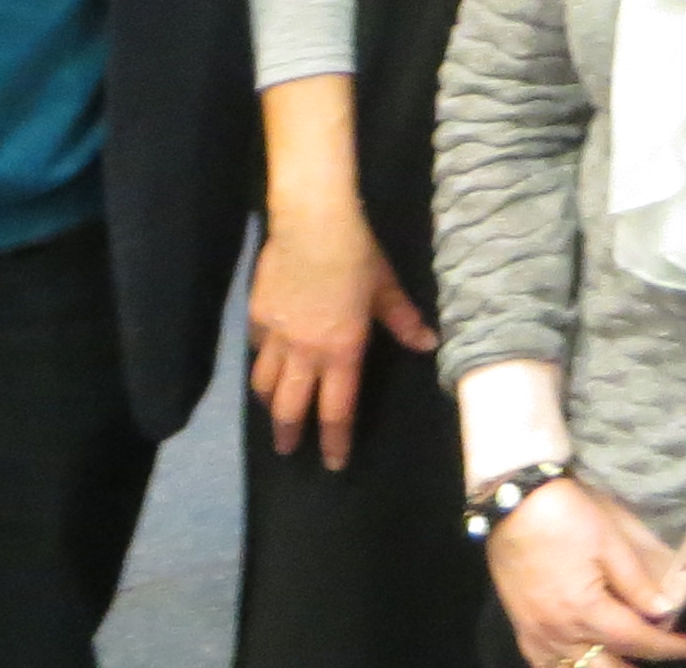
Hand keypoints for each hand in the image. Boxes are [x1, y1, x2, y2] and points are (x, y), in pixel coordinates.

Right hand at [246, 197, 437, 468]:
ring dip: (268, 403)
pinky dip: (260, 359)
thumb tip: (429, 344)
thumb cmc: (357, 255)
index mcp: (341, 351)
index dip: (335, 440)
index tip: (333, 463)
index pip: (337, 410)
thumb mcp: (387, 288)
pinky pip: (255, 348)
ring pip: (264, 382)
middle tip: (287, 450)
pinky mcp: (257, 314)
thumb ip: (404, 321)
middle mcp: (305, 352)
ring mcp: (276, 335)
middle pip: (291, 406)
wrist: (311, 223)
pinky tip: (262, 359)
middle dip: (289, 434)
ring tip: (271, 411)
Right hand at [487, 472, 685, 664]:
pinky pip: (545, 665)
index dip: (667, 647)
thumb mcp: (609, 542)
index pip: (636, 641)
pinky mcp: (522, 629)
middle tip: (659, 651)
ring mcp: (537, 634)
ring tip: (625, 659)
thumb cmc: (565, 517)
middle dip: (636, 666)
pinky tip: (582, 660)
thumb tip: (664, 611)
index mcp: (586, 610)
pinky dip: (568, 667)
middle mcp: (559, 632)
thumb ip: (636, 582)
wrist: (513, 504)